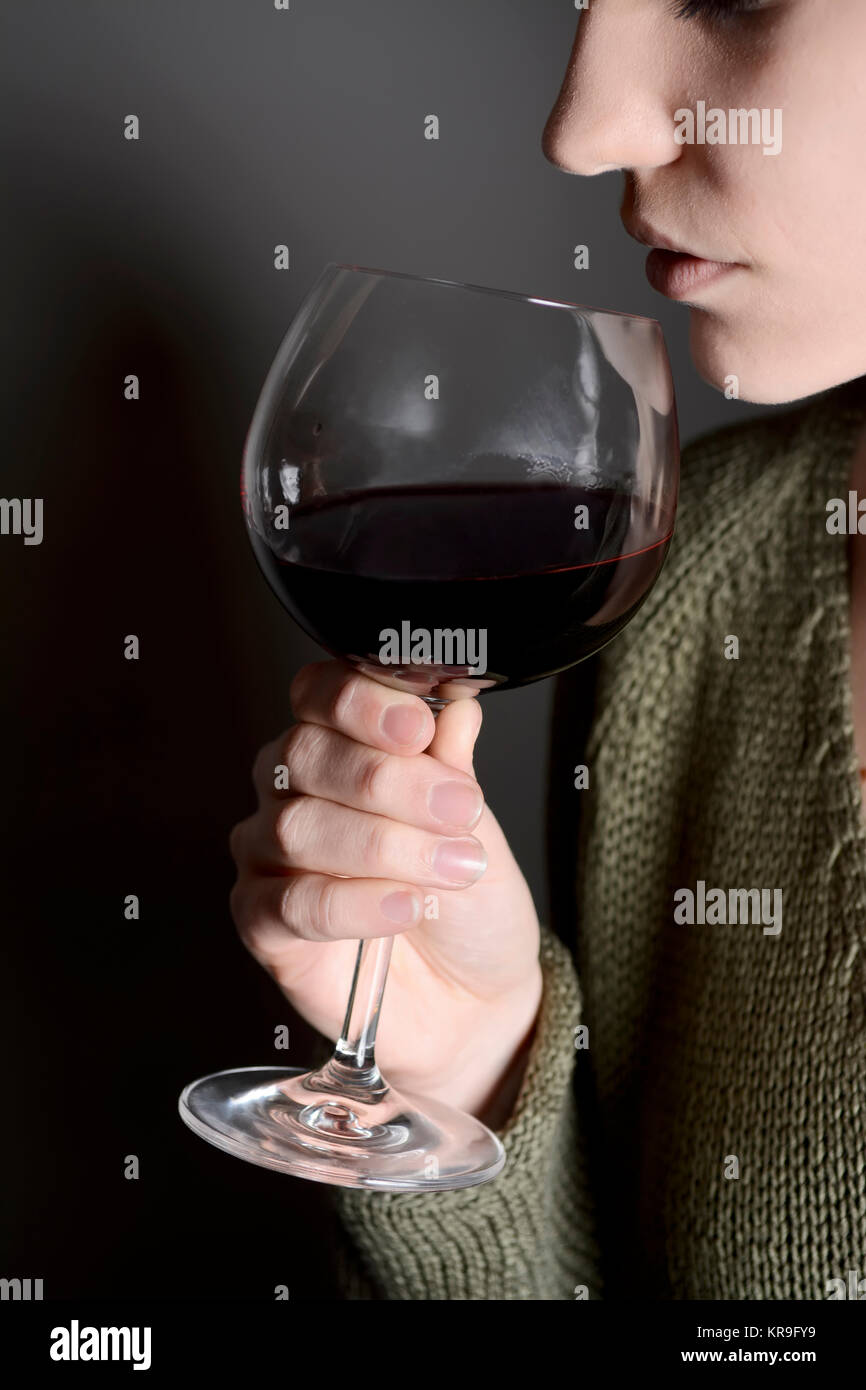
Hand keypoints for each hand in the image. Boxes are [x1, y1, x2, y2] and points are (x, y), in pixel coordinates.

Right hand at [229, 661, 542, 1121]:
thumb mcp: (475, 823)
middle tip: (458, 808)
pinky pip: (291, 902)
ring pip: (298, 827)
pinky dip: (354, 902)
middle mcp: (295, 791)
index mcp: (342, 745)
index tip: (418, 726)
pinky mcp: (264, 924)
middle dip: (390, 780)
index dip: (363, 703)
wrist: (474, 997)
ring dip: (386, 845)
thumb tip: (454, 704)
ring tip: (449, 867)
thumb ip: (452, 764)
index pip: (321, 695)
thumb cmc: (467, 902)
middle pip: (305, 755)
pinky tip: (403, 907)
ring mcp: (271, 856)